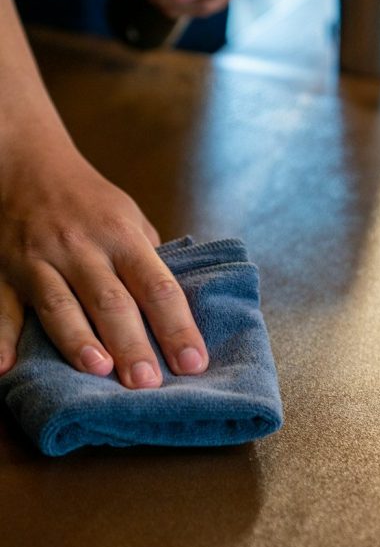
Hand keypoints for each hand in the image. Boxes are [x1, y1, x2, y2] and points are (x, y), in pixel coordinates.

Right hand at [0, 141, 208, 387]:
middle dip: (131, 343)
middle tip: (148, 383)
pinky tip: (5, 368)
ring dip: (78, 340)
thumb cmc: (93, 203)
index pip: (157, 286)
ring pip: (59, 304)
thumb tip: (176, 318)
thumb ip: (149, 264)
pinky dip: (1, 338)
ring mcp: (39, 259)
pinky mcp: (3, 271)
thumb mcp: (131, 220)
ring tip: (98, 370)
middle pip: (111, 301)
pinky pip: (1, 307)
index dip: (177, 327)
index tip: (193, 363)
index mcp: (123, 236)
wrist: (27, 163)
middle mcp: (82, 247)